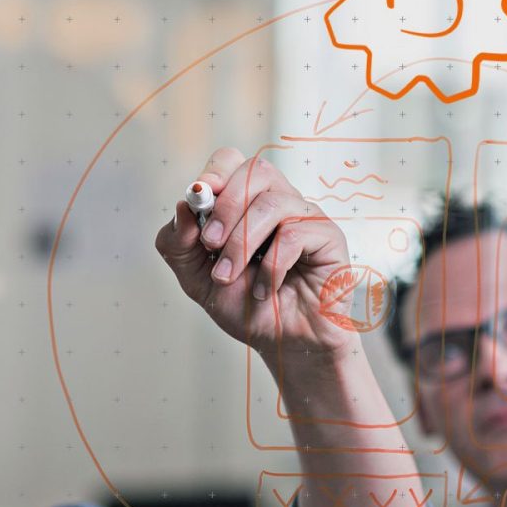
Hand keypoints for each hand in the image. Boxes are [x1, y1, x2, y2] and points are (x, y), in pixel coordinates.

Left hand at [155, 147, 359, 369]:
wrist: (282, 345)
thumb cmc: (246, 307)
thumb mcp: (196, 279)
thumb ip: (179, 244)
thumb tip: (183, 206)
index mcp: (246, 203)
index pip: (232, 161)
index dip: (214, 172)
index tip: (198, 197)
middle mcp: (277, 201)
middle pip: (255, 170)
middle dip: (226, 206)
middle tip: (210, 243)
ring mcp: (305, 216)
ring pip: (273, 202)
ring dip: (242, 242)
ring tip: (229, 276)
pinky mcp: (328, 237)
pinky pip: (295, 234)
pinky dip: (272, 266)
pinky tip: (266, 290)